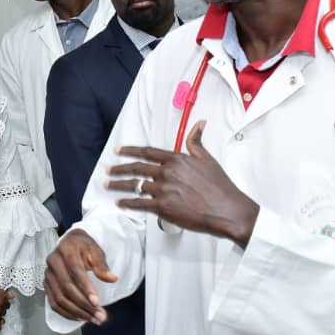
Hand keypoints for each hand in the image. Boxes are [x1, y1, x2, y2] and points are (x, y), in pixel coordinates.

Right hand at [45, 230, 117, 324]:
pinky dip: (67, 313)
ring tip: (93, 319)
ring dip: (77, 312)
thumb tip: (111, 278)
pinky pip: (54, 303)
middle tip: (99, 315)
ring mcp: (48, 274)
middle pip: (67, 288)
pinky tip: (81, 317)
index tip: (96, 302)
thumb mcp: (96, 249)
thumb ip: (102, 264)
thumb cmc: (84, 246)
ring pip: (60, 299)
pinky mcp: (46, 285)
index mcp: (66, 249)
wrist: (70, 244)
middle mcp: (53, 261)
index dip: (86, 288)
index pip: (75, 271)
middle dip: (84, 305)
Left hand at [108, 121, 258, 246]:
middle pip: (136, 168)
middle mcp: (167, 172)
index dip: (130, 151)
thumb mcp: (208, 159)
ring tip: (108, 185)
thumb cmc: (220, 187)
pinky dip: (127, 203)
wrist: (226, 209)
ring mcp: (163, 189)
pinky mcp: (163, 207)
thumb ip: (196, 142)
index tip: (119, 151)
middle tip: (108, 170)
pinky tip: (120, 202)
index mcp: (176, 159)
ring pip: (135, 185)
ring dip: (118, 185)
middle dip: (119, 169)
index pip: (147, 152)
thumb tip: (198, 125)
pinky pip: (139, 204)